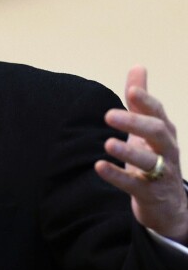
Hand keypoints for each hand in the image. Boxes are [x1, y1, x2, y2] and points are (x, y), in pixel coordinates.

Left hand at [95, 66, 187, 243]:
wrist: (169, 203)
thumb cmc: (154, 157)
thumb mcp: (148, 127)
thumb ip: (140, 100)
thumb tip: (138, 66)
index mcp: (163, 131)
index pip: (157, 112)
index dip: (146, 101)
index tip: (131, 90)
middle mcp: (166, 150)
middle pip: (157, 132)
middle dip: (135, 122)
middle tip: (108, 115)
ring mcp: (161, 173)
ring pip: (149, 160)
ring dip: (128, 151)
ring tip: (108, 143)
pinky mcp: (150, 193)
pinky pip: (134, 184)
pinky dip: (116, 176)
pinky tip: (99, 166)